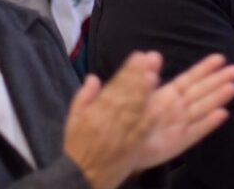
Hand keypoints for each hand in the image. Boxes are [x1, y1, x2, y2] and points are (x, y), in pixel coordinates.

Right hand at [63, 52, 160, 188]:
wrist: (81, 178)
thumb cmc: (77, 148)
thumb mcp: (73, 121)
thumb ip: (83, 97)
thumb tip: (93, 77)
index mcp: (94, 113)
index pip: (113, 87)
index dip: (127, 71)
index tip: (138, 56)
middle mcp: (106, 121)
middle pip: (125, 95)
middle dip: (139, 76)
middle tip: (152, 59)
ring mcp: (119, 135)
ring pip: (133, 111)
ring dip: (145, 94)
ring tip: (154, 77)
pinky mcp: (130, 149)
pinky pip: (140, 133)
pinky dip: (149, 120)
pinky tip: (159, 108)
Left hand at [134, 54, 233, 169]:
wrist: (117, 148)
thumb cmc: (125, 120)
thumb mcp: (130, 93)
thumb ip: (143, 76)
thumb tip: (151, 54)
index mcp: (167, 96)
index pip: (189, 78)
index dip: (204, 68)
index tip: (220, 58)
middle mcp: (177, 109)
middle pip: (201, 91)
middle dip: (219, 80)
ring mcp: (180, 126)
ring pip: (202, 108)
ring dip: (218, 98)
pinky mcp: (178, 143)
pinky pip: (195, 132)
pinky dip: (208, 124)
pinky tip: (223, 114)